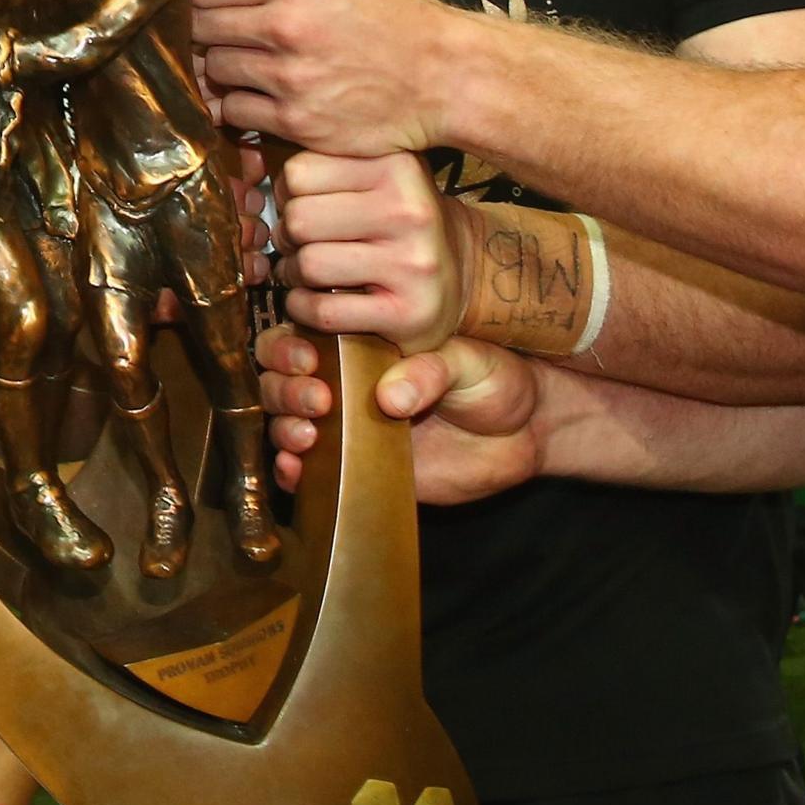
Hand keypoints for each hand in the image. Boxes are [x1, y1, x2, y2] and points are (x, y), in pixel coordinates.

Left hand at [190, 0, 461, 155]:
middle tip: (209, 31)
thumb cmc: (401, 19)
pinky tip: (251, 96)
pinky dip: (237, 105)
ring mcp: (287, 78)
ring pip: (213, 69)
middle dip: (199, 28)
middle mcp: (284, 27)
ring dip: (217, 67)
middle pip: (200, 26)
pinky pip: (236, 111)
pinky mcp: (295, 121)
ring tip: (234, 63)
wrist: (446, 78)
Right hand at [258, 327, 546, 506]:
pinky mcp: (354, 468)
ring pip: (283, 420)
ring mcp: (345, 426)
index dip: (290, 345)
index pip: (302, 334)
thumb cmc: (495, 380)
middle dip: (285, 388)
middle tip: (318, 401)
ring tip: (309, 435)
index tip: (311, 359)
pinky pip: (307, 470)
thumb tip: (391, 399)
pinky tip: (297, 469)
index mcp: (362, 344)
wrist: (524, 433)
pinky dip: (289, 469)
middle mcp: (344, 382)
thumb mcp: (469, 362)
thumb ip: (431, 371)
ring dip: (283, 425)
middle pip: (280, 378)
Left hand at [273, 151, 460, 350]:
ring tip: (305, 272)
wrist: (464, 274)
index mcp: (397, 165)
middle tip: (300, 244)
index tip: (301, 205)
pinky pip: (323, 311)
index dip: (287, 193)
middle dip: (288, 236)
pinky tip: (311, 301)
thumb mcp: (379, 174)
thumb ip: (329, 161)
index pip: (299, 171)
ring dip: (293, 274)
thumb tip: (253, 156)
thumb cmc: (401, 220)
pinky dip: (303, 308)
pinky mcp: (407, 313)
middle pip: (299, 218)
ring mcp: (413, 264)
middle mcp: (410, 210)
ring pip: (309, 264)